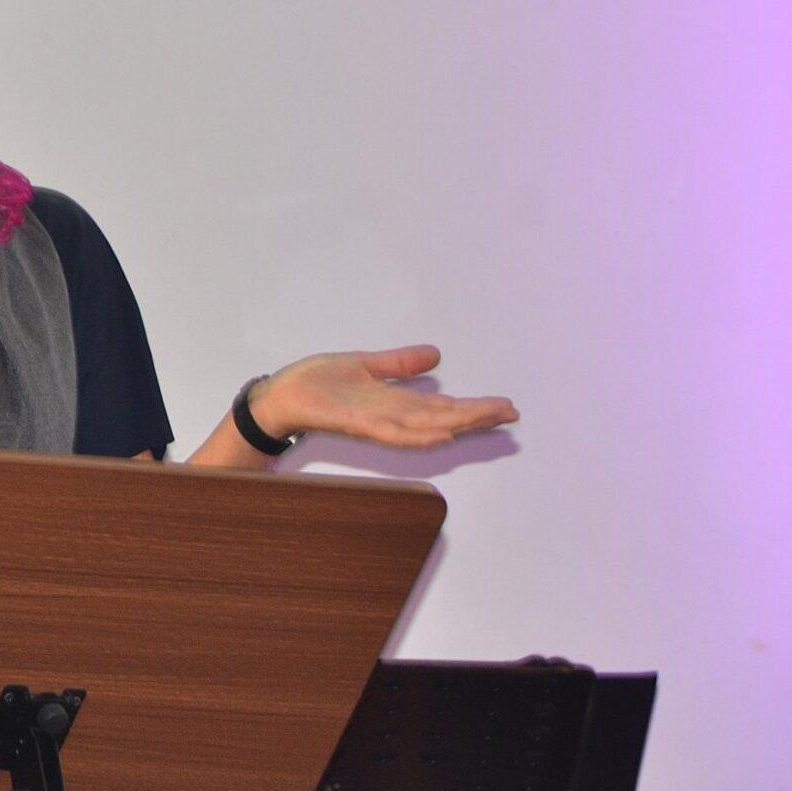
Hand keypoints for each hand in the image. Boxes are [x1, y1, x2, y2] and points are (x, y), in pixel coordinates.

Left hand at [254, 344, 517, 448]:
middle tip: (511, 413)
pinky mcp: (356, 423)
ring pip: (425, 426)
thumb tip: (436, 355)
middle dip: (477, 416)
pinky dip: (418, 435)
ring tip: (488, 419)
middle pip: (443, 417)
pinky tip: (441, 434)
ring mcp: (375, 422)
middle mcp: (391, 416)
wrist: (280, 395)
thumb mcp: (365, 364)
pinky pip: (392, 433)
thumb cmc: (317, 384)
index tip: (506, 405)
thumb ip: (399, 364)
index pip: (443, 406)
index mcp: (394, 402)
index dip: (474, 406)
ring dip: (457, 424)